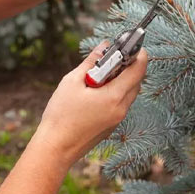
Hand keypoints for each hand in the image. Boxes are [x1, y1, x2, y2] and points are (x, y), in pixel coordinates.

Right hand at [32, 41, 148, 167]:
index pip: (138, 70)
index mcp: (114, 96)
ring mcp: (118, 119)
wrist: (56, 148)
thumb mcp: (72, 82)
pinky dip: (116, 92)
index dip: (139, 54)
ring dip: (122, 79)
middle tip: (114, 56)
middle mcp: (121, 108)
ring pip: (129, 93)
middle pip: (136, 81)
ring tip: (102, 73)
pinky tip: (98, 90)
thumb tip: (104, 46)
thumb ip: (91, 62)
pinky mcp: (112, 125)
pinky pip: (121, 103)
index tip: (132, 44)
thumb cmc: (61, 114)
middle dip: (129, 66)